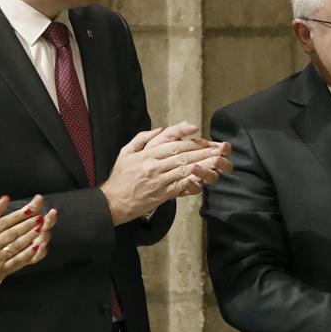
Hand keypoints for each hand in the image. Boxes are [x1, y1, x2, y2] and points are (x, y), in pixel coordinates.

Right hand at [0, 195, 53, 294]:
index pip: (2, 222)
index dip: (17, 215)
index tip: (28, 209)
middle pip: (13, 232)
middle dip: (28, 223)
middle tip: (40, 216)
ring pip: (17, 244)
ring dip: (30, 235)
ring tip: (41, 228)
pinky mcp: (2, 270)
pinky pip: (18, 261)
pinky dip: (28, 254)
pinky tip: (37, 247)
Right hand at [101, 122, 233, 223]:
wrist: (112, 202)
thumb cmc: (120, 177)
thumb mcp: (126, 152)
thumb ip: (142, 138)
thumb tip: (160, 130)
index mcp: (146, 154)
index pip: (172, 143)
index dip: (189, 139)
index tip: (202, 136)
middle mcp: (153, 165)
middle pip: (182, 155)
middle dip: (202, 151)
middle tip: (218, 148)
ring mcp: (158, 180)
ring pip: (184, 169)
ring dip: (203, 165)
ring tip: (217, 161)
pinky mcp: (161, 195)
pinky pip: (180, 186)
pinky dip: (193, 182)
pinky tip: (204, 178)